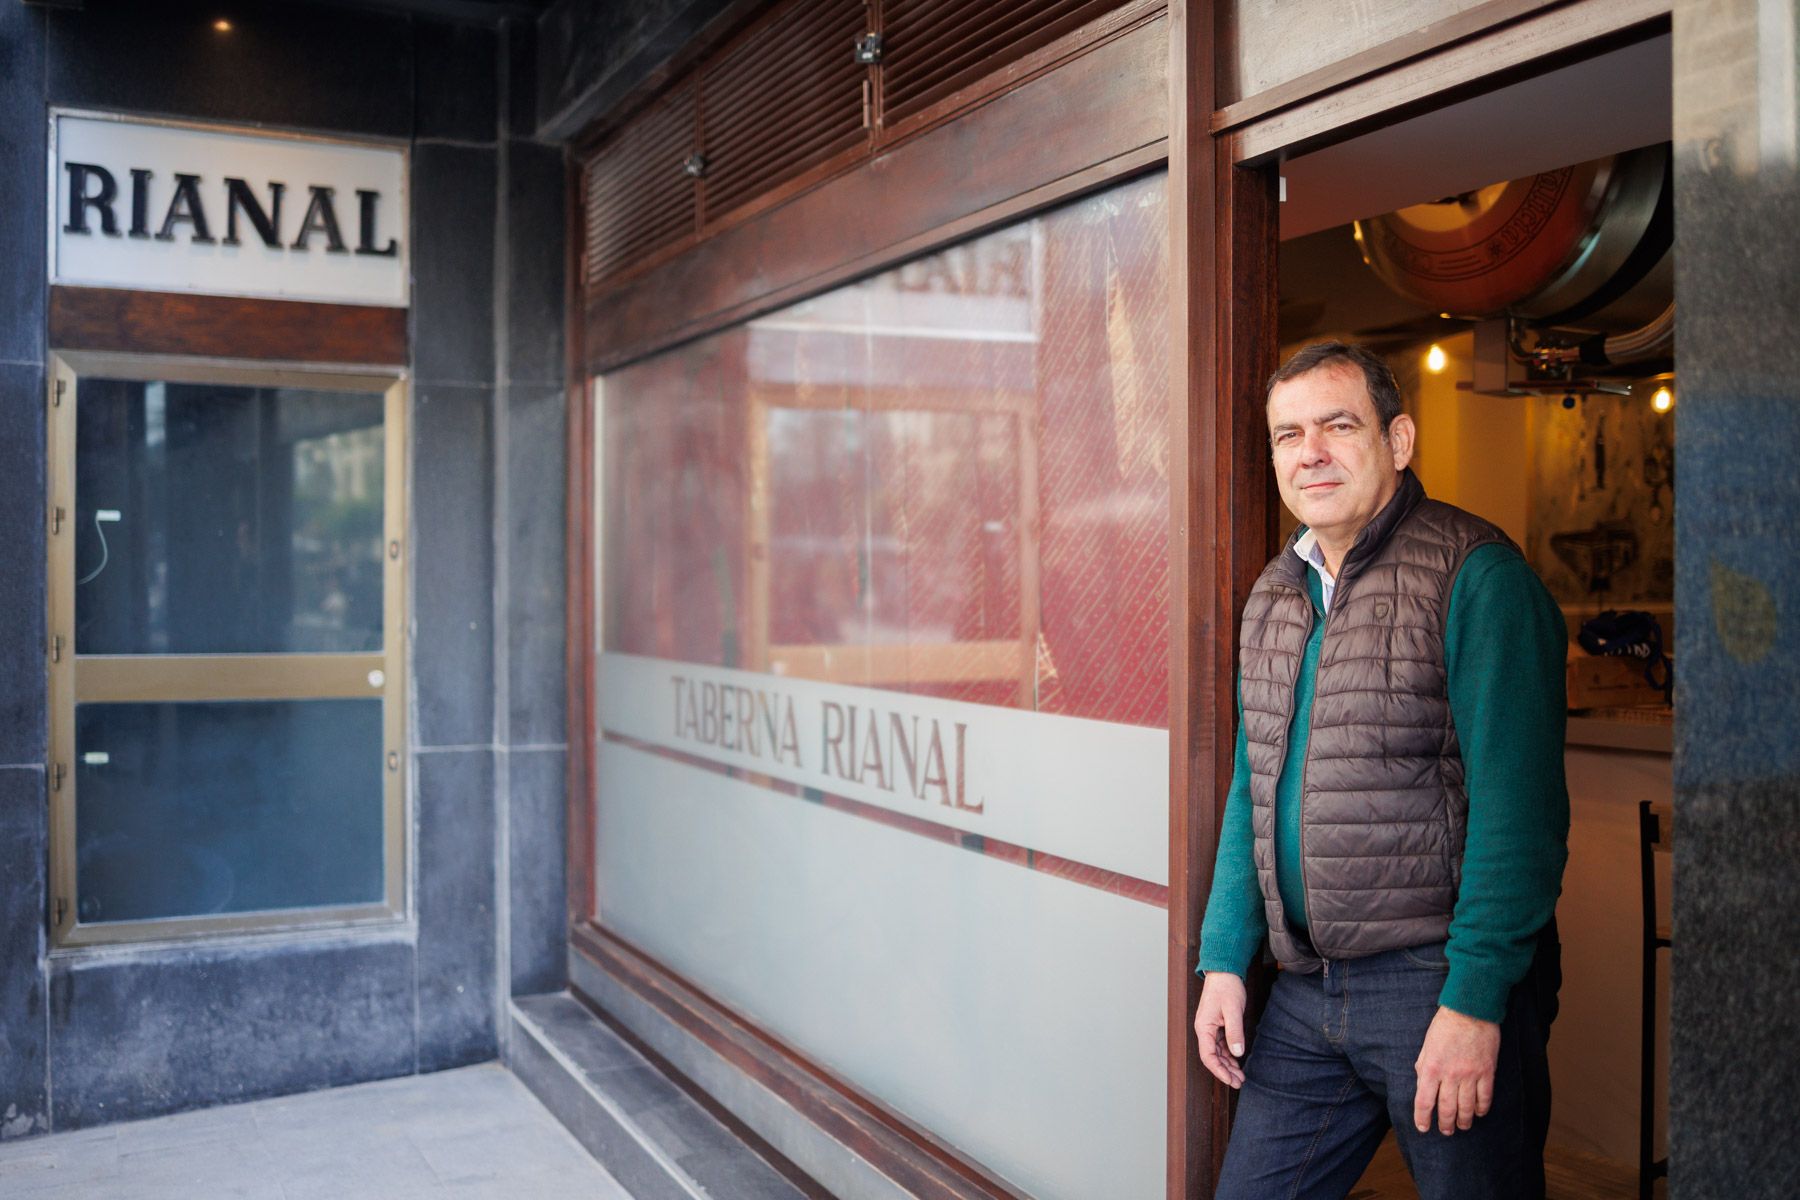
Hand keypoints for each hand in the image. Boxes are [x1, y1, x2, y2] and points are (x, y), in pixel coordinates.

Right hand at [1193, 972, 1247, 1088]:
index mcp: (1203, 1027)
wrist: (1224, 971)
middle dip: (1225, 1071)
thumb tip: (1237, 1053)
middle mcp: (1204, 1030)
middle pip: (1212, 1057)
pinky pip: (1221, 1045)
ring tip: (1241, 1076)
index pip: (1208, 1056)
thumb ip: (1234, 1032)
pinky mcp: (1217, 1025)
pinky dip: (1229, 1055)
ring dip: (1228, 1065)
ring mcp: (1210, 1028)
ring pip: (1217, 1053)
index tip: (1231, 1080)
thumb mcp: (1233, 1010)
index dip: (1219, 1071)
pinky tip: (1237, 1062)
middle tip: (1239, 1082)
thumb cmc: (1226, 987)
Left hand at [1412, 1006, 1500, 1134]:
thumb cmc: (1444, 1026)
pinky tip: (1479, 1113)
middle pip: (1446, 1108)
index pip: (1423, 1101)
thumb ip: (1424, 1067)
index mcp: (1431, 1068)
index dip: (1422, 1118)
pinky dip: (1482, 1109)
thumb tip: (1422, 1085)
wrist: (1470, 1011)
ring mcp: (1470, 1075)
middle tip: (1446, 1131)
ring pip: (1467, 1107)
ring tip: (1462, 1126)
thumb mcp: (1426, 1046)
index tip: (1423, 1128)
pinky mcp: (1487, 1072)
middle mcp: (1450, 1075)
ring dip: (1464, 1121)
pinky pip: (1485, 1097)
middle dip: (1445, 1124)